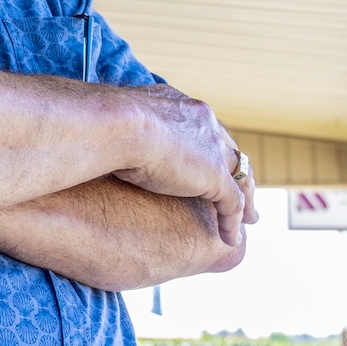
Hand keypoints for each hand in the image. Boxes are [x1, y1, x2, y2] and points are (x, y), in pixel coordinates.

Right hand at [110, 85, 257, 245]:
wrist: (116, 125)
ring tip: (249, 217)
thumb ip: (116, 132)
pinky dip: (233, 222)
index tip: (207, 160)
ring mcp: (211, 149)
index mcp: (179, 106)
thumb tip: (97, 140)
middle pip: (227, 149)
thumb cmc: (102, 123)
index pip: (203, 127)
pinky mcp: (213, 176)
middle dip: (235, 168)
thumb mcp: (113, 124)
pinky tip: (231, 239)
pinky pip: (231, 203)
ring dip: (245, 197)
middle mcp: (202, 122)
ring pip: (239, 176)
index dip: (208, 146)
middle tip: (242, 187)